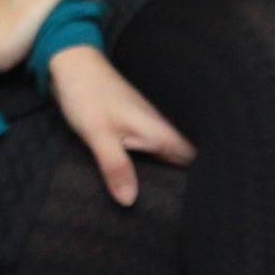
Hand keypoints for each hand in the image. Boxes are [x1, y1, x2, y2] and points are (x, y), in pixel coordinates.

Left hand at [48, 45, 195, 204]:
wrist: (71, 63)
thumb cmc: (87, 94)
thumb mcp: (99, 134)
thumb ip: (116, 167)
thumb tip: (129, 201)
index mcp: (162, 133)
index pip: (198, 163)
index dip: (204, 185)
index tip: (201, 206)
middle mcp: (161, 130)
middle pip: (184, 165)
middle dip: (182, 185)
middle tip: (176, 211)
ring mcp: (148, 128)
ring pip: (167, 159)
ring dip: (163, 176)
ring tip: (160, 201)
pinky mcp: (134, 128)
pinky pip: (150, 153)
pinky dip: (147, 165)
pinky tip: (138, 179)